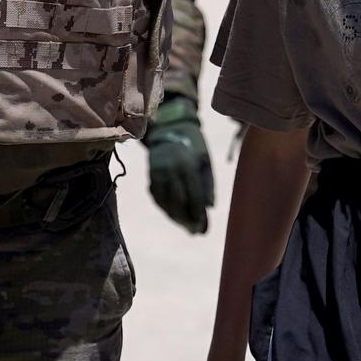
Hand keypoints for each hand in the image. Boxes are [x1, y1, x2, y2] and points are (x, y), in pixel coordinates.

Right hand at [145, 95, 214, 234]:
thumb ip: (208, 183)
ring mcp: (157, 173)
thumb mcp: (205, 159)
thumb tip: (210, 207)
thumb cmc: (194, 144)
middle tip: (196, 233)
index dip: (199, 213)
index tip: (204, 227)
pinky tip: (176, 216)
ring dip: (176, 218)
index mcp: (187, 164)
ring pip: (165, 203)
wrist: (169, 127)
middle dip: (188, 220)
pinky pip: (157, 198)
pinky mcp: (150, 176)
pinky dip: (166, 209)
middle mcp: (170, 170)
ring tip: (188, 228)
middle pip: (178, 202)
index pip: (194, 195)